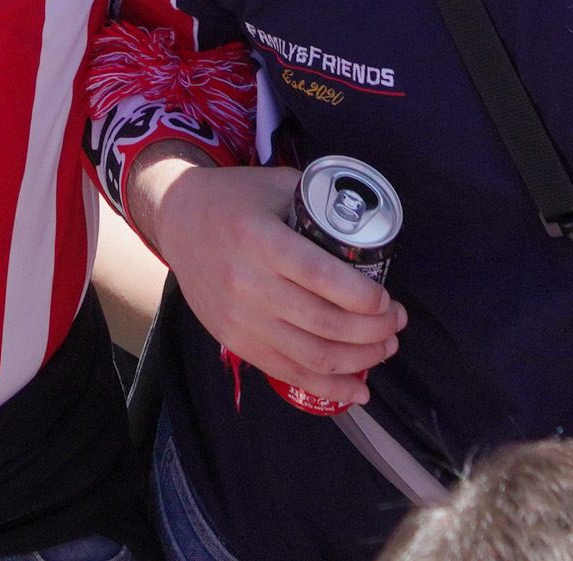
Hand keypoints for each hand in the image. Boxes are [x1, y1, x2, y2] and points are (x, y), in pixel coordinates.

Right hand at [145, 164, 404, 412]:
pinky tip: (358, 389)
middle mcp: (249, 283)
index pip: (321, 277)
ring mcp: (241, 319)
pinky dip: (328, 388)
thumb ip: (319, 204)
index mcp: (261, 239)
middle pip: (324, 323)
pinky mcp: (235, 341)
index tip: (386, 299)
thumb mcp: (276, 184)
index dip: (362, 296)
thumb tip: (368, 229)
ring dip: (360, 360)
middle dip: (374, 331)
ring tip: (385, 349)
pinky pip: (288, 373)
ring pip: (313, 355)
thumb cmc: (233, 198)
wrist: (176, 219)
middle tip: (396, 322)